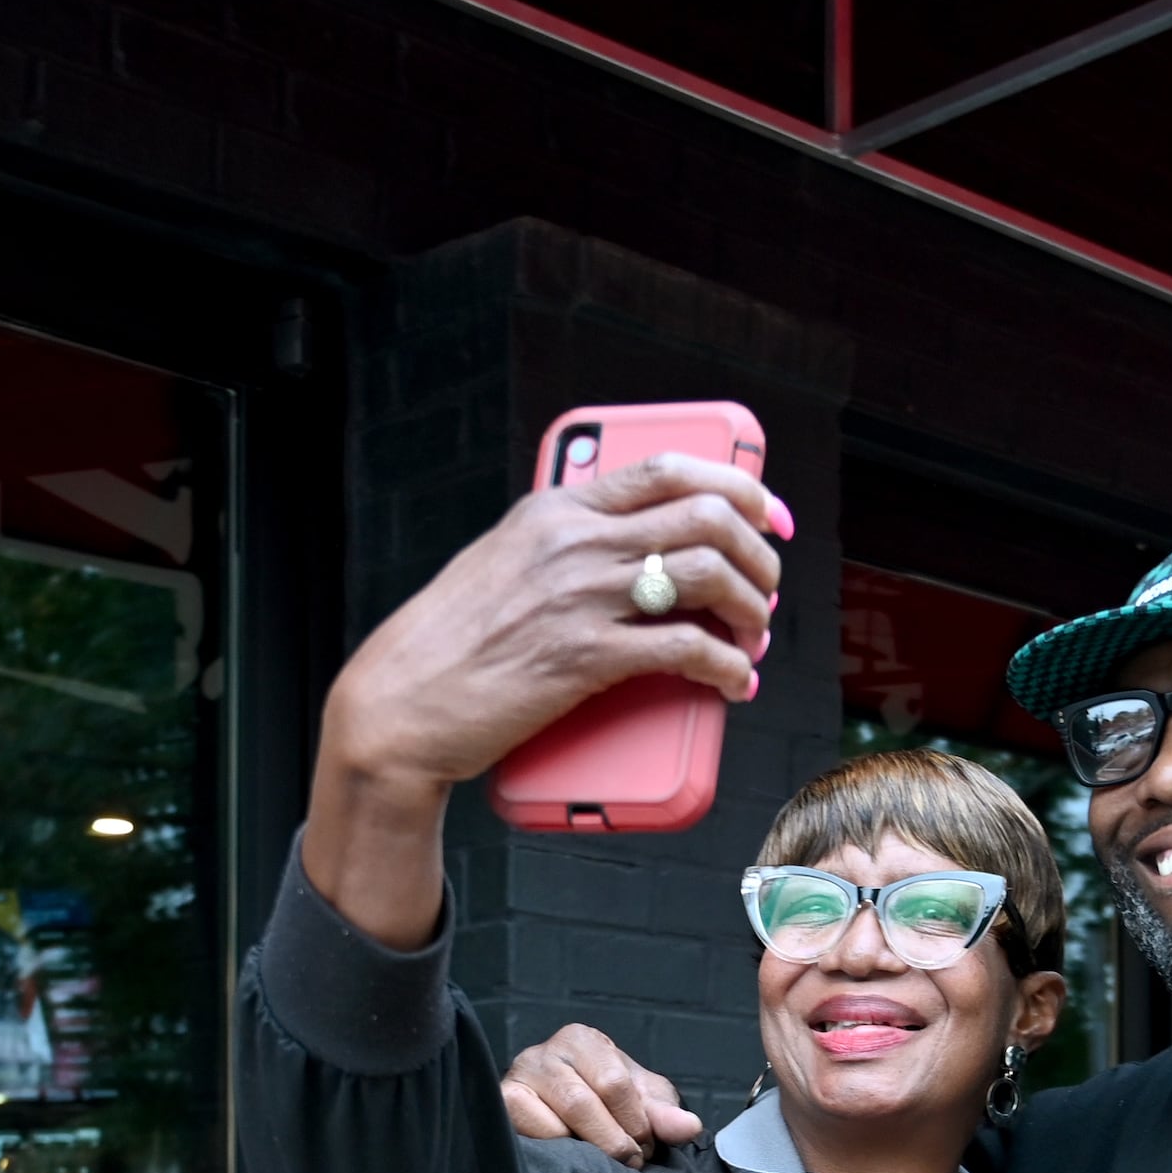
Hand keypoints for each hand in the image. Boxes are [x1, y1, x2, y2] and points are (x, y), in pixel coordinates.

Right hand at [303, 453, 786, 947]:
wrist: (400, 702)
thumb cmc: (449, 641)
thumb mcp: (506, 561)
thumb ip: (568, 544)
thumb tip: (639, 548)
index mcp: (556, 508)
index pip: (669, 470)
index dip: (739, 487)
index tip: (770, 516)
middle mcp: (573, 542)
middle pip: (705, 517)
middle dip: (759, 554)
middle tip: (768, 588)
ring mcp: (579, 598)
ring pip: (708, 575)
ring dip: (753, 609)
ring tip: (755, 637)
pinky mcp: (583, 658)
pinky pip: (686, 650)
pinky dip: (729, 668)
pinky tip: (734, 683)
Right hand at [504, 1024, 703, 1167]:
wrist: (569, 1117)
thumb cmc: (608, 1103)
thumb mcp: (643, 1103)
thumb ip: (666, 1114)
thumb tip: (688, 1128)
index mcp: (581, 1040)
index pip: (613, 1083)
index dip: (635, 1123)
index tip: (646, 1146)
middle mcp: (543, 1053)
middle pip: (582, 1103)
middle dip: (613, 1141)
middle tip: (630, 1162)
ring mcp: (517, 1078)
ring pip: (555, 1120)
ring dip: (586, 1150)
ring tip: (604, 1163)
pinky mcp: (501, 1106)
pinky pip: (527, 1133)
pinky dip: (554, 1150)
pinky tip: (569, 1158)